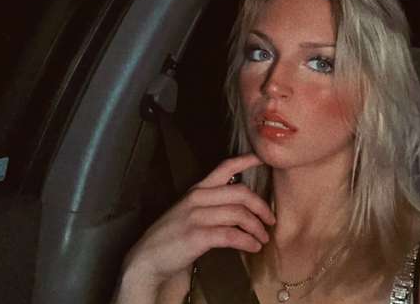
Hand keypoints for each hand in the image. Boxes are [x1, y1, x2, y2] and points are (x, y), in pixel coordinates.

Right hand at [121, 153, 274, 291]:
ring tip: (263, 239)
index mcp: (197, 190)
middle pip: (240, 193)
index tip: (263, 161)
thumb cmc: (172, 237)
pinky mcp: (197, 236)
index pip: (225, 167)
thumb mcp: (189, 213)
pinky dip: (247, 241)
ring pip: (239, 214)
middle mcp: (197, 199)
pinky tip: (253, 247)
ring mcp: (196, 216)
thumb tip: (242, 208)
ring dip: (257, 228)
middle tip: (270, 220)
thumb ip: (211, 205)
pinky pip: (231, 235)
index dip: (246, 162)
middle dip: (261, 206)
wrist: (148, 259)